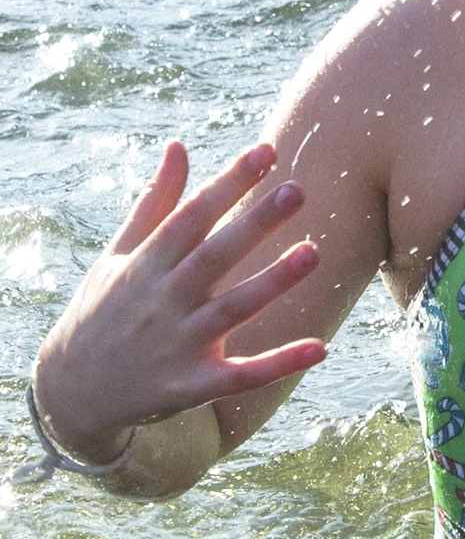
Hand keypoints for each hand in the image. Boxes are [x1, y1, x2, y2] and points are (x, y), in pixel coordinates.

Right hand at [31, 142, 327, 461]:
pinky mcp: (190, 387)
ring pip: (231, 310)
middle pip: (213, 257)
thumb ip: (155, 202)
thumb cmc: (104, 310)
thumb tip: (179, 144)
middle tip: (296, 190)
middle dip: (253, 224)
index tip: (267, 150)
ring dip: (271, 283)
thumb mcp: (119, 255)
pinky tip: (320, 348)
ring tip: (314, 252)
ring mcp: (176, 346)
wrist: (70, 393)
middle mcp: (161, 302)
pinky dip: (278, 364)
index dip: (227, 183)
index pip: (191, 217)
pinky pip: (240, 376)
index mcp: (145, 265)